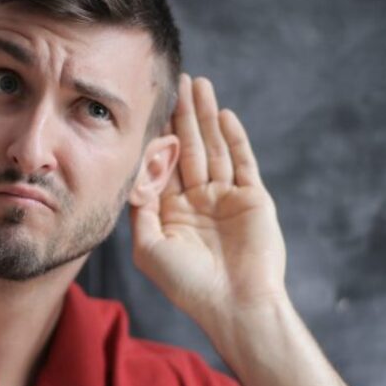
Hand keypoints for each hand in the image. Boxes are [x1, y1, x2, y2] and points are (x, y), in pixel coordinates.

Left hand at [130, 74, 287, 325]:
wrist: (236, 305)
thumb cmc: (189, 285)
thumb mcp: (149, 248)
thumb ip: (139, 209)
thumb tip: (131, 174)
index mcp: (173, 213)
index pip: (164, 164)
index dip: (158, 135)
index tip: (148, 105)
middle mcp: (200, 202)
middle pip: (190, 148)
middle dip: (184, 115)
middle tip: (178, 80)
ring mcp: (228, 199)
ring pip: (216, 148)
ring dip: (207, 117)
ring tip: (200, 84)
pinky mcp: (254, 199)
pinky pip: (243, 162)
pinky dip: (235, 138)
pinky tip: (224, 115)